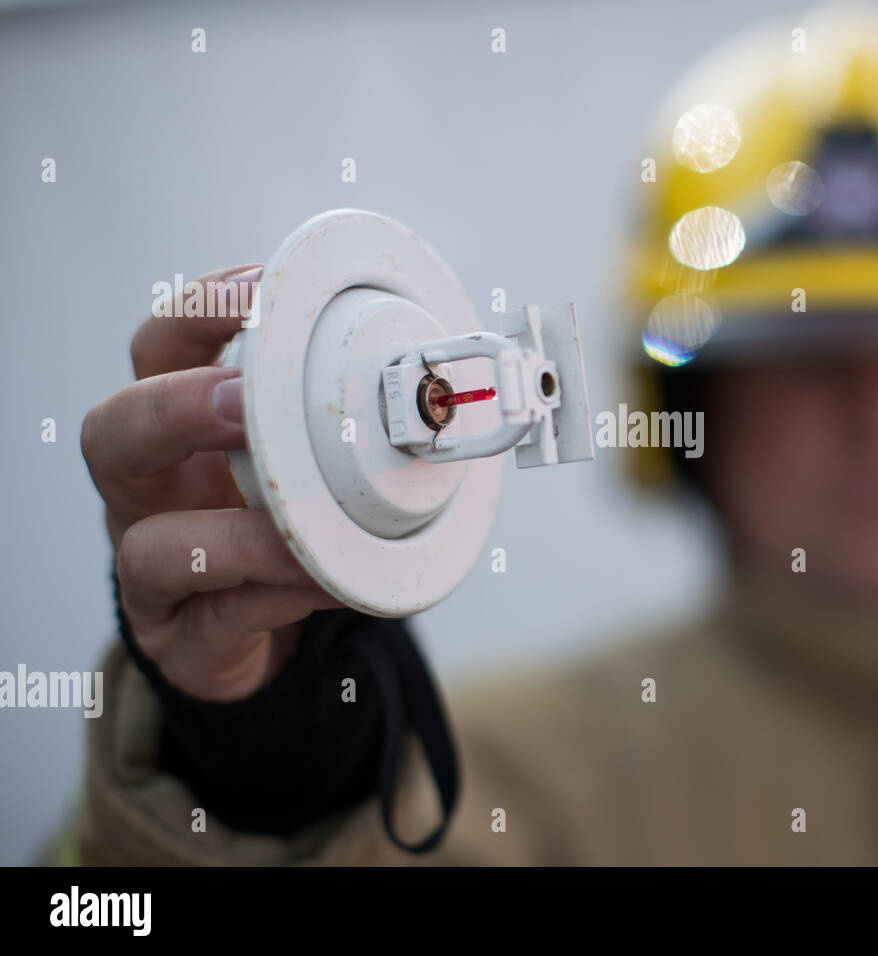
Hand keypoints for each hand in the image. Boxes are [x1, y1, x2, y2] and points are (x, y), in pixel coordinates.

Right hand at [82, 264, 343, 701]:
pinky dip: (277, 594)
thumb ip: (339, 417)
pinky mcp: (183, 638)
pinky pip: (220, 619)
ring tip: (304, 524)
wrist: (252, 631)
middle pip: (114, 432)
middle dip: (176, 406)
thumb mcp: (299, 458)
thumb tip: (436, 381)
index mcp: (177, 427)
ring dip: (238, 532)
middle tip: (241, 400)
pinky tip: (325, 580)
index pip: (160, 349)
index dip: (198, 312)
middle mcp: (148, 491)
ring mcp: (152, 570)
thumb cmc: (275, 522)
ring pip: (150, 546)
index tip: (259, 286)